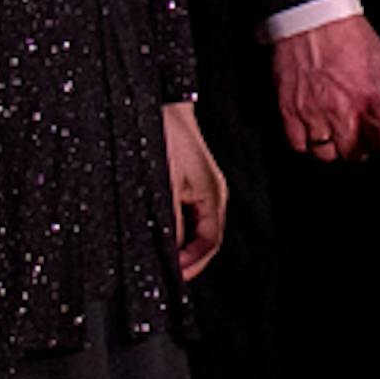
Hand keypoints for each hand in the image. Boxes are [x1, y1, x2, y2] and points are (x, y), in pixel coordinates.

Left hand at [163, 103, 227, 279]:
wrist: (164, 103)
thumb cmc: (165, 137)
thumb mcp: (164, 184)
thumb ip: (170, 220)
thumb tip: (170, 250)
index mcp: (213, 195)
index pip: (210, 242)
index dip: (192, 263)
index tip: (174, 275)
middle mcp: (215, 193)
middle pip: (207, 238)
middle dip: (188, 258)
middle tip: (169, 272)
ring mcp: (206, 186)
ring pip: (199, 227)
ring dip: (183, 244)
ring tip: (164, 256)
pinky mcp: (195, 181)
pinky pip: (192, 214)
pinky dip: (180, 228)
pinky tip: (164, 232)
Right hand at [273, 10, 379, 161]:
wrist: (311, 18)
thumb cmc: (348, 36)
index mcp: (372, 99)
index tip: (379, 136)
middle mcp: (344, 111)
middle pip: (355, 154)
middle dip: (359, 147)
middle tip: (356, 135)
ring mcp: (315, 113)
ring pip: (326, 154)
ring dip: (332, 147)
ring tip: (333, 133)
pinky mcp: (290, 111)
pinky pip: (298, 145)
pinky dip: (305, 142)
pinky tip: (312, 129)